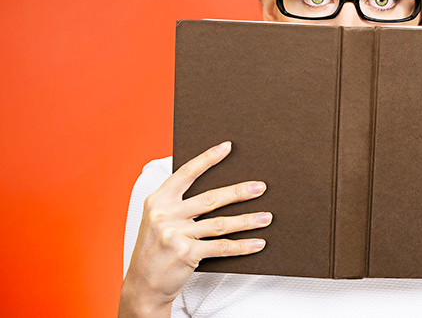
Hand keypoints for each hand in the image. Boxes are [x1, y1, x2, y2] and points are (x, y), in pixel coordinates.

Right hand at [119, 141, 271, 317]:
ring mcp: (175, 235)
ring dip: (247, 220)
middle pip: (210, 199)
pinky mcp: (186, 254)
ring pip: (220, 224)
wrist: (143, 285)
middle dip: (239, 192)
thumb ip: (179, 204)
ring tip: (266, 217)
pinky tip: (258, 243)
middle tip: (261, 187)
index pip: (187, 173)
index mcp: (158, 200)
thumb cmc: (156, 249)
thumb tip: (218, 190)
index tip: (227, 147)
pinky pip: (221, 247)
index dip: (208, 158)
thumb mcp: (158, 220)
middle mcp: (165, 215)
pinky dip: (242, 246)